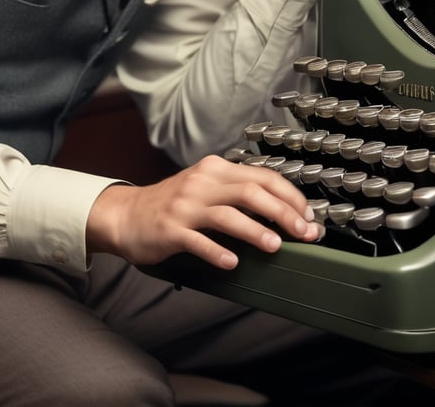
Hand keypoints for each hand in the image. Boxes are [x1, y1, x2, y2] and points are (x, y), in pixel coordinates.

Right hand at [86, 155, 320, 269]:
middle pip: (251, 192)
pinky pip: (198, 241)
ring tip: (275, 247)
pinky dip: (218, 252)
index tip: (308, 216)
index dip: (290, 196)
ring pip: (228, 215)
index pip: (262, 176)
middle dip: (283, 213)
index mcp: (215, 170)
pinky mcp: (170, 230)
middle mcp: (202, 183)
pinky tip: (233, 263)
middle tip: (304, 233)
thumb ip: (237, 193)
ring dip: (255, 231)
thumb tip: (283, 212)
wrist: (126, 215)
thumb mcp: (205, 188)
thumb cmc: (172, 204)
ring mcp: (185, 206)